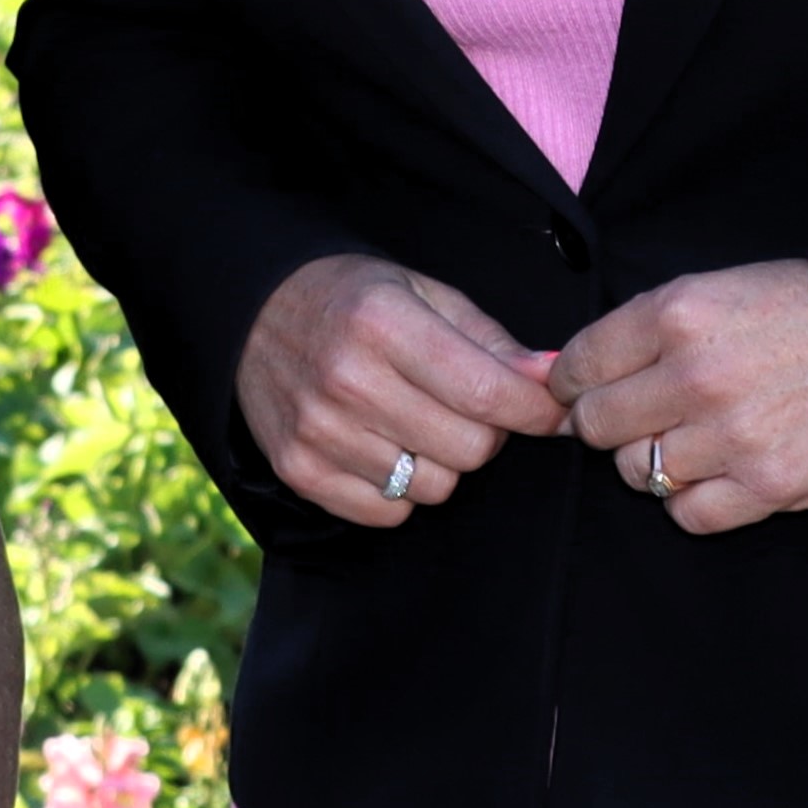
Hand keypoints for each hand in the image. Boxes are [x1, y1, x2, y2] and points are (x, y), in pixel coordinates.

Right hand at [237, 253, 568, 528]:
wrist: (252, 313)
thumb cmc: (353, 300)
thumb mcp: (423, 293)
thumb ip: (490, 341)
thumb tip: (552, 381)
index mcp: (384, 323)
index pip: (487, 393)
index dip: (536, 411)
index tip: (554, 412)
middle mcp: (347, 379)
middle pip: (469, 450)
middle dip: (486, 432)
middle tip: (465, 406)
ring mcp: (318, 431)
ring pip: (433, 487)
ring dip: (441, 462)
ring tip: (415, 421)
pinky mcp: (298, 470)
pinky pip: (388, 514)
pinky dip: (399, 490)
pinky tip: (382, 445)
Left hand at [556, 259, 807, 535]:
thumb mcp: (723, 287)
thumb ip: (644, 328)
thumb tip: (557, 373)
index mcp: (680, 312)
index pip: (578, 364)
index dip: (570, 383)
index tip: (580, 391)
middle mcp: (695, 374)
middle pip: (596, 424)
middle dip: (610, 422)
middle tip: (645, 414)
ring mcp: (729, 435)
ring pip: (636, 472)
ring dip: (655, 459)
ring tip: (699, 435)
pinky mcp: (765, 486)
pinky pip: (685, 513)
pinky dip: (692, 498)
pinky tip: (720, 469)